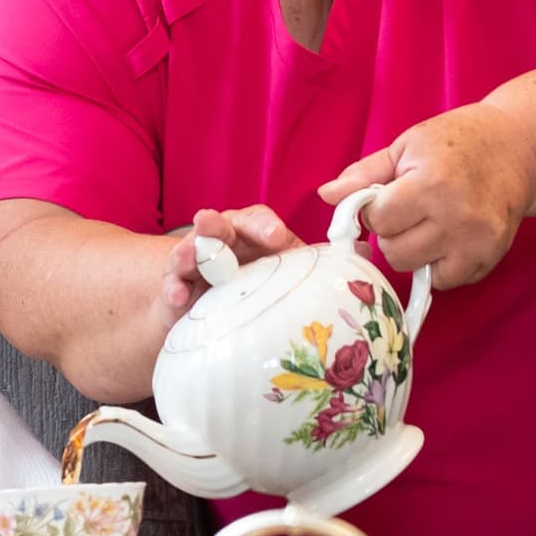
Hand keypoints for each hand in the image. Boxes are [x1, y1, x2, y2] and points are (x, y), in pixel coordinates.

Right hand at [154, 207, 303, 333]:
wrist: (222, 315)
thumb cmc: (264, 286)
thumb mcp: (289, 273)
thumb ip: (318, 263)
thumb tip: (364, 252)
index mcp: (256, 235)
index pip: (259, 220)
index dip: (265, 225)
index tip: (275, 236)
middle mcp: (226, 241)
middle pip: (220, 226)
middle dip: (215, 224)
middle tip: (211, 223)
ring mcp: (198, 262)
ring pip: (190, 250)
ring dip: (187, 252)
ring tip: (187, 259)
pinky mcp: (177, 286)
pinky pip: (172, 284)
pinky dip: (173, 289)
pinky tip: (178, 299)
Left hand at [321, 107, 535, 287]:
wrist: (518, 147)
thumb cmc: (457, 141)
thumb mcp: (407, 146)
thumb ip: (365, 174)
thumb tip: (327, 195)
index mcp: (432, 182)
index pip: (378, 220)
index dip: (377, 209)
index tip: (390, 196)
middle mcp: (456, 216)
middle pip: (394, 252)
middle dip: (394, 233)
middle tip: (412, 210)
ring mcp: (476, 241)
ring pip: (417, 270)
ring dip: (415, 251)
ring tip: (430, 224)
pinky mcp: (490, 257)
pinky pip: (446, 280)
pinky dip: (440, 264)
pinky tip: (450, 237)